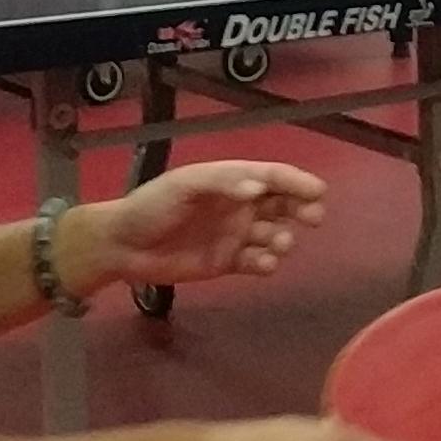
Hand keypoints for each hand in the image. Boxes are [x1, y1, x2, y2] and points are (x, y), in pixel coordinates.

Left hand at [75, 162, 327, 290]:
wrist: (123, 246)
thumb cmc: (152, 205)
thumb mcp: (184, 184)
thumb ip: (222, 183)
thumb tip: (257, 189)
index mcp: (231, 180)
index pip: (272, 177)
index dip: (296, 181)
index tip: (318, 191)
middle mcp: (240, 205)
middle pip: (282, 204)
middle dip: (302, 209)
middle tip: (313, 218)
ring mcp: (236, 235)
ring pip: (274, 235)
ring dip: (283, 238)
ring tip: (279, 244)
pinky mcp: (229, 263)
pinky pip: (258, 262)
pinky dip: (267, 263)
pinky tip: (264, 264)